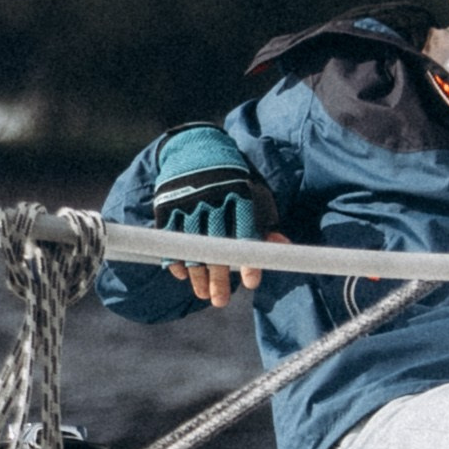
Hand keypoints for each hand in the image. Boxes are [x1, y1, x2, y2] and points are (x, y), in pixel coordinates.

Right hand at [151, 122, 277, 306]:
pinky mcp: (166, 204)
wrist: (196, 147)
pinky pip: (170, 239)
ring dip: (197, 274)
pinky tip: (184, 275)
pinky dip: (176, 258)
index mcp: (239, 192)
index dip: (248, 259)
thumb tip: (283, 247)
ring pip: (192, 246)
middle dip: (219, 277)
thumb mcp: (255, 195)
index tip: (250, 283)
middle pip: (216, 245)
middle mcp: (212, 197)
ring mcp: (187, 200)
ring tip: (203, 294)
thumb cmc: (233, 179)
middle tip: (221, 301)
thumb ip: (265, 223)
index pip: (245, 231)